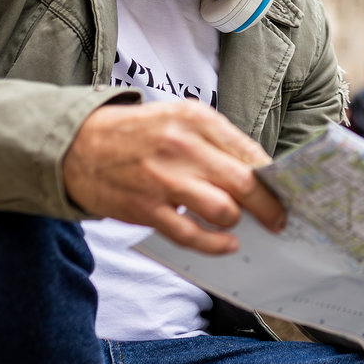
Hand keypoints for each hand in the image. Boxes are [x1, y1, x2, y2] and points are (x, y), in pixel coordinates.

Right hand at [63, 101, 285, 254]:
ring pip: (223, 211)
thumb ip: (218, 141)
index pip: (250, 152)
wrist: (77, 146)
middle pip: (244, 183)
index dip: (273, 177)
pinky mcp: (146, 209)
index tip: (286, 191)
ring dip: (238, 222)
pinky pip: (191, 235)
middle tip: (279, 218)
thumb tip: (260, 172)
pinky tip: (227, 243)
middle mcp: (182, 147)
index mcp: (196, 119)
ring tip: (240, 224)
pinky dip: (216, 245)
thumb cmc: (139, 134)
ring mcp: (163, 180)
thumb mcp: (180, 119)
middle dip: (269, 207)